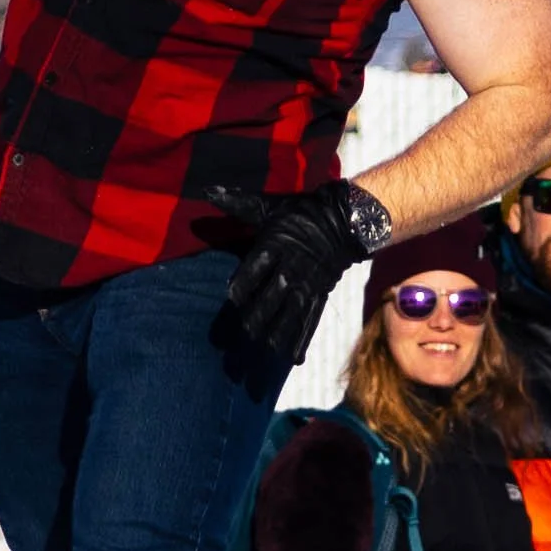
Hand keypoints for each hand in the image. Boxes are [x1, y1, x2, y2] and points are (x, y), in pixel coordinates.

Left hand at [222, 185, 384, 365]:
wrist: (343, 221)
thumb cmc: (299, 213)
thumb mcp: (268, 206)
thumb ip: (237, 203)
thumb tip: (207, 190)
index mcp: (275, 246)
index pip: (254, 269)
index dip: (242, 285)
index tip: (231, 298)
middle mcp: (290, 269)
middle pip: (269, 299)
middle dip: (254, 321)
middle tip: (241, 338)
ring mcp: (306, 285)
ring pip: (289, 316)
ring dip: (275, 337)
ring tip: (263, 354)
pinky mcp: (319, 297)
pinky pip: (310, 322)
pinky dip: (301, 341)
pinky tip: (292, 360)